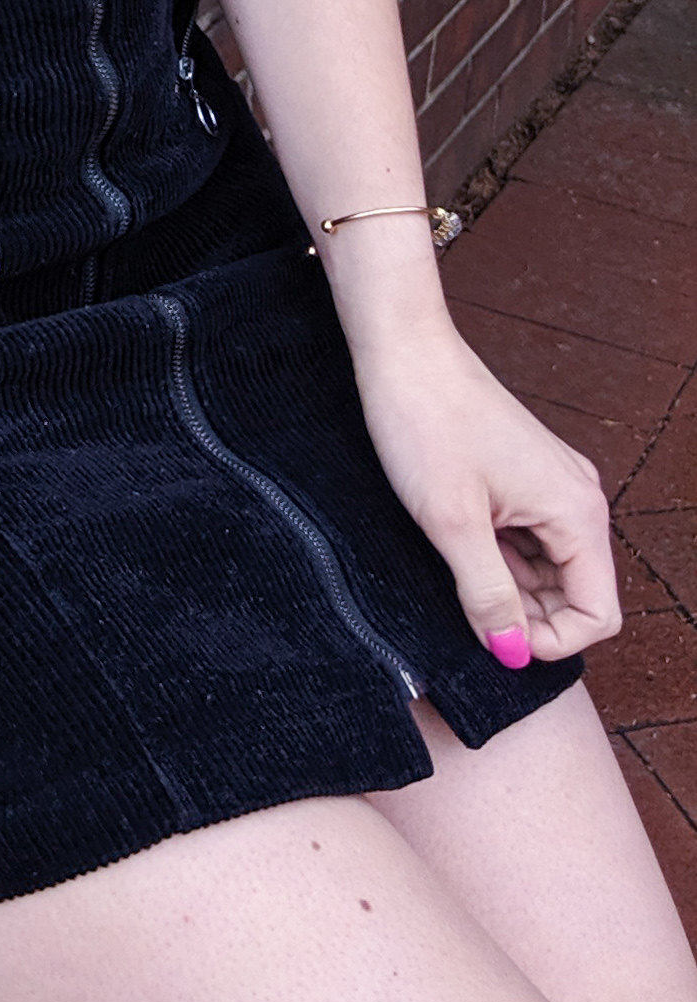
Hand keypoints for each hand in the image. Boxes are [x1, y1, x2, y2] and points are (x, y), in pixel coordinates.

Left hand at [354, 325, 619, 668]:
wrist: (403, 349)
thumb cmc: (425, 420)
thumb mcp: (451, 521)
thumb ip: (487, 593)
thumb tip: (512, 653)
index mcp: (578, 512)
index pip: (598, 615)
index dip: (548, 640)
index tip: (493, 635)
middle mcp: (578, 499)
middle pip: (577, 594)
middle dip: (528, 615)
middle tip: (465, 602)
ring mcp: (552, 486)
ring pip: (549, 569)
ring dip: (510, 585)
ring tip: (455, 564)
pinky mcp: (525, 477)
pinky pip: (528, 539)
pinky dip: (499, 555)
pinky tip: (458, 542)